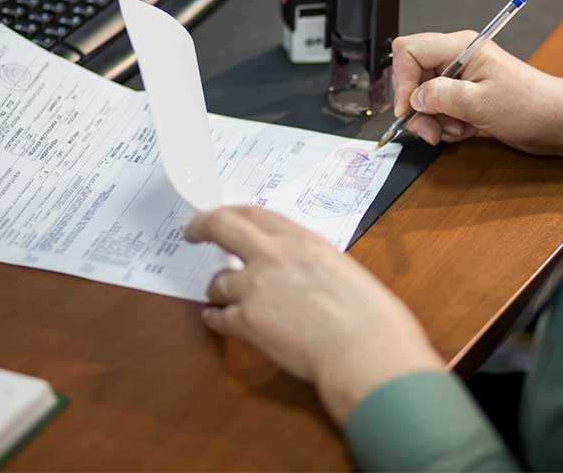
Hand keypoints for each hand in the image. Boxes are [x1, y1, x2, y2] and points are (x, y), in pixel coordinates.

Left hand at [185, 206, 443, 423]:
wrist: (365, 349)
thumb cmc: (370, 315)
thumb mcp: (341, 270)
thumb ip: (310, 264)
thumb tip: (297, 273)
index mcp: (303, 240)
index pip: (256, 214)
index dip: (233, 213)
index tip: (221, 216)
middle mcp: (274, 256)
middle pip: (222, 228)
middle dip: (201, 227)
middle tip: (192, 233)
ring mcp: (256, 288)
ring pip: (217, 281)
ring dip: (218, 290)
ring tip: (225, 300)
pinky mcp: (247, 322)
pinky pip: (217, 317)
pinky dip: (216, 319)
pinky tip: (219, 322)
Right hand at [392, 31, 556, 151]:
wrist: (557, 122)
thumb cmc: (530, 105)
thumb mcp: (481, 103)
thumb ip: (442, 97)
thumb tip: (414, 98)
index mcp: (459, 47)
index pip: (409, 51)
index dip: (402, 81)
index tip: (407, 109)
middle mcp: (456, 59)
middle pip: (412, 77)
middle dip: (418, 108)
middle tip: (432, 131)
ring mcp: (460, 79)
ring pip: (423, 99)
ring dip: (434, 121)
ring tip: (458, 130)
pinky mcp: (464, 97)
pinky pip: (439, 111)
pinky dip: (446, 126)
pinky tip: (465, 131)